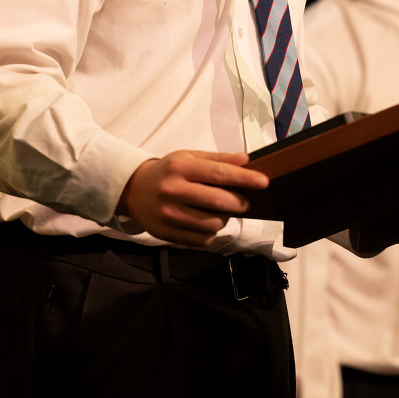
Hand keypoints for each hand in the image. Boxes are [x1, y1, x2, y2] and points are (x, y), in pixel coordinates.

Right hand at [116, 150, 268, 246]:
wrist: (134, 191)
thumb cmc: (168, 172)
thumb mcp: (188, 157)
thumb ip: (217, 159)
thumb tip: (246, 161)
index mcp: (180, 168)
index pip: (219, 174)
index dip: (244, 179)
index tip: (264, 182)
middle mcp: (173, 191)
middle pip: (218, 202)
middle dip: (239, 202)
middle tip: (244, 201)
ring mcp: (169, 215)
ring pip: (213, 224)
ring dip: (225, 218)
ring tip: (221, 211)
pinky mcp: (167, 234)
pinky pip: (202, 240)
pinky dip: (212, 233)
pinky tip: (207, 222)